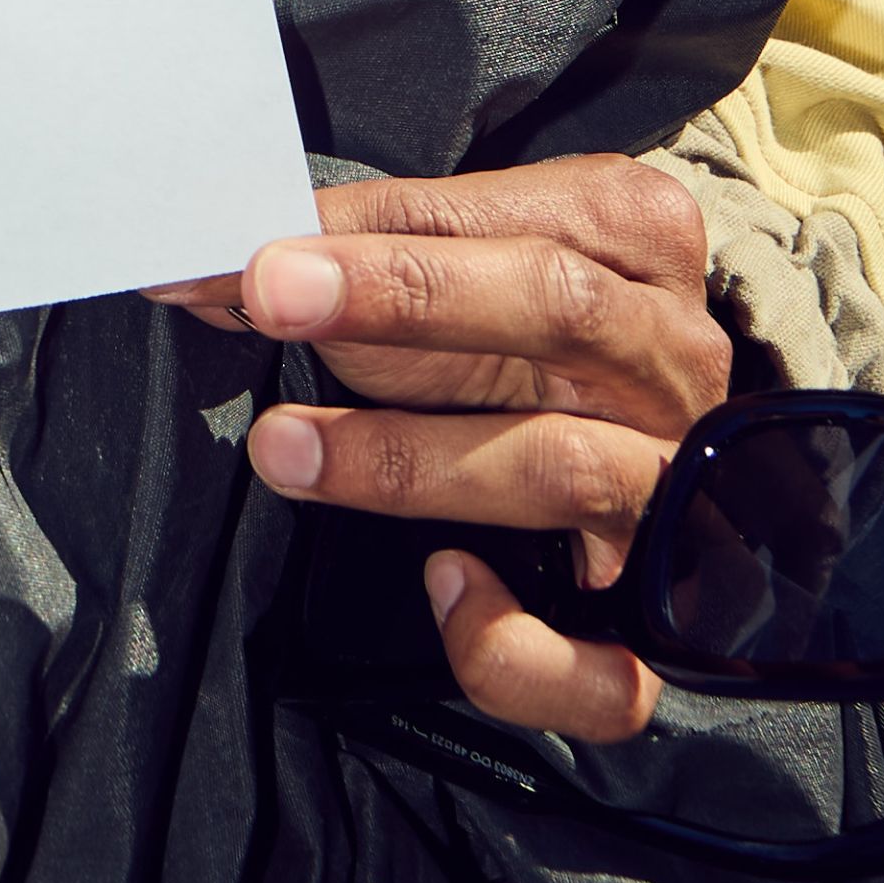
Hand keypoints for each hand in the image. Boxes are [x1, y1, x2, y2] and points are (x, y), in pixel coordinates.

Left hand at [156, 156, 726, 738]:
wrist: (655, 436)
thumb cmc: (524, 325)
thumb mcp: (459, 258)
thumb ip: (362, 253)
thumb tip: (209, 268)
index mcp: (636, 240)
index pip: (500, 218)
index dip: (363, 233)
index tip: (243, 247)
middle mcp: (672, 361)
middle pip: (554, 307)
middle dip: (401, 298)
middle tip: (267, 294)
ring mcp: (674, 491)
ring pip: (562, 468)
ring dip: (406, 458)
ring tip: (283, 446)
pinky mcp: (662, 622)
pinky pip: (602, 664)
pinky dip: (513, 639)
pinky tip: (443, 587)